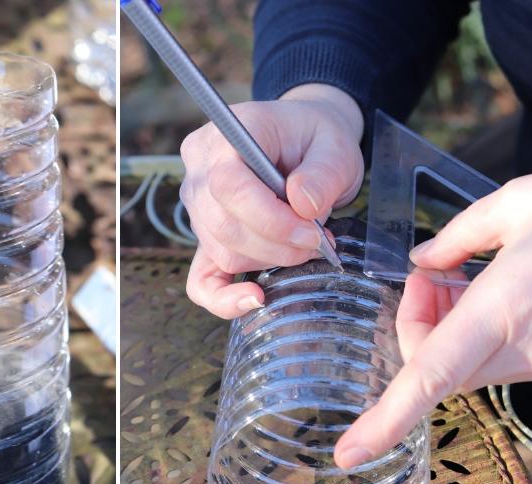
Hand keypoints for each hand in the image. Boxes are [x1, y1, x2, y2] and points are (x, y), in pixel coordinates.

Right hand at [180, 84, 363, 317]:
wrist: (303, 142)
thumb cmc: (315, 140)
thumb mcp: (334, 146)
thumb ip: (323, 172)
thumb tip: (303, 205)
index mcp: (225, 136)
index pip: (227, 185)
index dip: (268, 218)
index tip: (310, 233)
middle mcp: (199, 170)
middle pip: (223, 225)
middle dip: (275, 245)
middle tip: (318, 242)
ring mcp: (196, 205)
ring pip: (222, 251)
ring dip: (267, 260)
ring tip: (304, 245)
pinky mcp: (205, 235)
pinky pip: (201, 279)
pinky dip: (224, 298)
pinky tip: (256, 299)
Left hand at [335, 172, 531, 468]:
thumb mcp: (519, 204)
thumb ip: (460, 234)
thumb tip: (422, 261)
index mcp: (503, 306)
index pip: (430, 375)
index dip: (385, 420)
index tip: (348, 454)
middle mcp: (521, 346)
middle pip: (431, 368)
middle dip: (412, 325)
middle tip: (430, 275)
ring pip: (459, 366)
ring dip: (440, 327)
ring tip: (459, 276)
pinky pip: (491, 361)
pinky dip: (469, 333)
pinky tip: (483, 291)